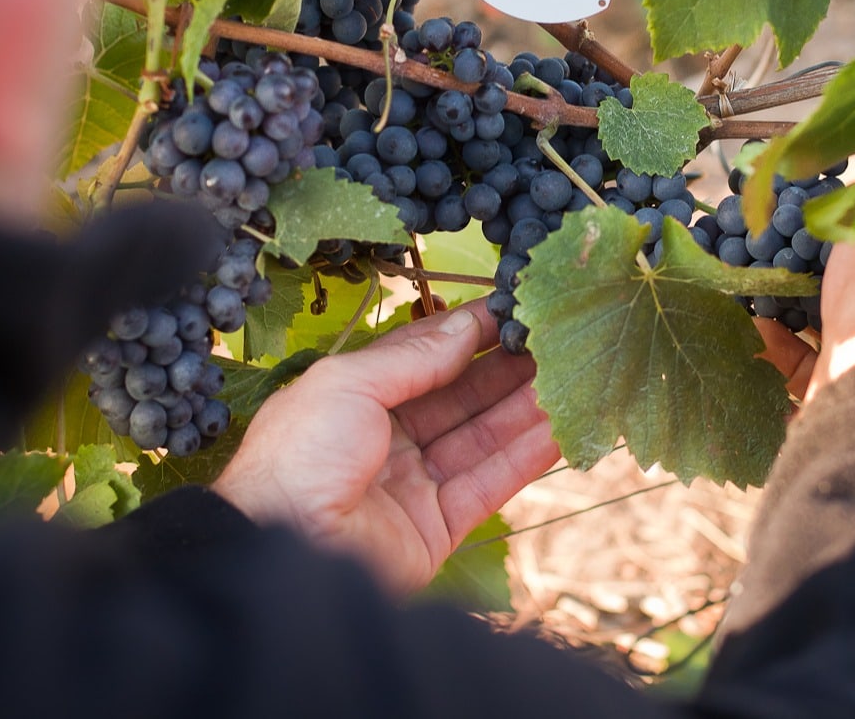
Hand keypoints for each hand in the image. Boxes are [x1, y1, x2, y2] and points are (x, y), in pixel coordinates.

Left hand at [213, 302, 558, 594]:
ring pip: (483, 436)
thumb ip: (412, 357)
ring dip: (526, 407)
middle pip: (460, 396)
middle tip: (554, 338)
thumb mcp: (347, 383)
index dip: (469, 333)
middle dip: (507, 368)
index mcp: (355, 399)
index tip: (514, 307)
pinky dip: (526, 455)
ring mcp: (415, 484)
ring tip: (571, 375)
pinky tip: (561, 427)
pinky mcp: (439, 526)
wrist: (283, 547)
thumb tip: (464, 326)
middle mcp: (387, 439)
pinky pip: (491, 482)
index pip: (424, 357)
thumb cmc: (300, 456)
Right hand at [757, 187, 854, 402]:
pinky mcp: (833, 382)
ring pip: (815, 321)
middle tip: (765, 249)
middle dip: (802, 267)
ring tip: (750, 282)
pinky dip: (772, 341)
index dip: (835, 229)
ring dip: (782, 303)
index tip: (798, 216)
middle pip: (840, 283)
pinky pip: (796, 360)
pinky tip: (752, 324)